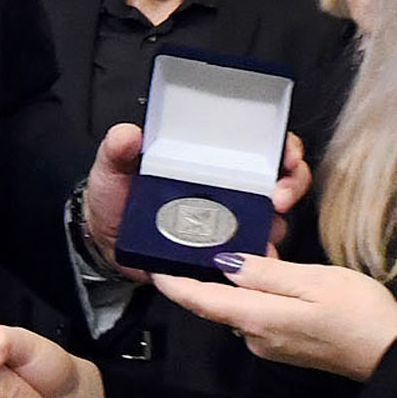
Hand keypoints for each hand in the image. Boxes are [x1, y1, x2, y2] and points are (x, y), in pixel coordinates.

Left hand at [81, 124, 313, 269]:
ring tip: (265, 234)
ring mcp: (229, 222)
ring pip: (273, 220)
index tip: (286, 154)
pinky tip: (252, 263)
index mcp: (210, 160)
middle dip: (291, 185)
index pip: (261, 144)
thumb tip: (129, 134)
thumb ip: (117, 150)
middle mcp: (228, 188)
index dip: (284, 146)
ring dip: (277, 225)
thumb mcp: (112, 169)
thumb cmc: (114, 200)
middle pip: (280, 180)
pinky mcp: (223, 254)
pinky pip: (252, 259)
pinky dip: (259, 263)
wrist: (105, 245)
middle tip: (279, 198)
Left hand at [151, 255, 396, 380]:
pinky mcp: (283, 346)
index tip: (151, 264)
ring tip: (235, 246)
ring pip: (237, 308)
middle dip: (204, 276)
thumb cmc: (357, 311)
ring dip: (233, 284)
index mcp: (257, 318)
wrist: (389, 352)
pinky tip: (267, 273)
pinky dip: (253, 294)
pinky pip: (256, 315)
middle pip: (216, 304)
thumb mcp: (313, 280)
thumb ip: (266, 273)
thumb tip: (225, 263)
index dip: (174, 284)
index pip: (201, 301)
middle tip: (197, 238)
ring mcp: (269, 345)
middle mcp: (255, 336)